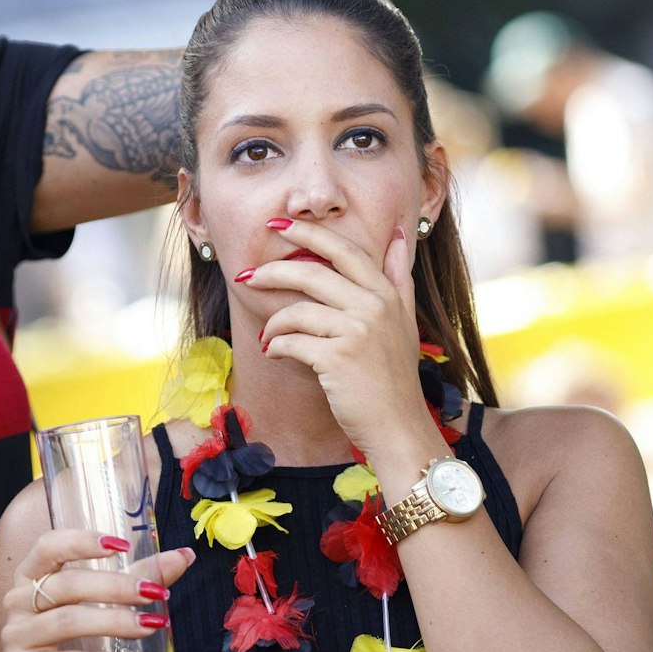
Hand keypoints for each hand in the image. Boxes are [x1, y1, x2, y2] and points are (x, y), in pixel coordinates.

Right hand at [0, 529, 192, 651]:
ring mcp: (16, 637)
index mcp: (31, 575)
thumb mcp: (99, 607)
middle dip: (115, 587)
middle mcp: (17, 601)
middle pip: (67, 585)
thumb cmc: (69, 644)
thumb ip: (137, 578)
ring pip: (68, 622)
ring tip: (151, 627)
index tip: (122, 546)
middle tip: (155, 594)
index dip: (83, 541)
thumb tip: (184, 556)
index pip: (49, 546)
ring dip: (115, 623)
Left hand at [244, 218, 433, 460]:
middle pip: (313, 272)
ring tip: (266, 336)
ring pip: (297, 310)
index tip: (278, 225)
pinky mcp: (337, 358)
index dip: (309, 233)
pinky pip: (292, 341)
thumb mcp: (405, 320)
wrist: (397, 426)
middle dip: (273, 271)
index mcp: (386, 294)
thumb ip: (398, 276)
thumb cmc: (394, 377)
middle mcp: (373, 306)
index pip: (344, 250)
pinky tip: (273, 352)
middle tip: (247, 276)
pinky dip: (276, 346)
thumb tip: (396, 233)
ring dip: (273, 322)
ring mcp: (356, 331)